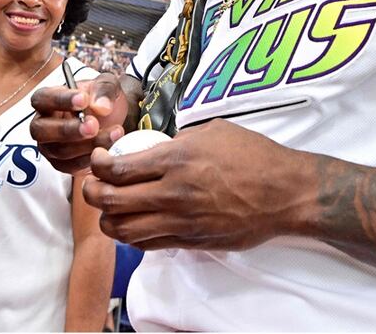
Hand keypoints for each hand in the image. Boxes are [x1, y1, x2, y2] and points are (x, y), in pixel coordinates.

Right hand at [29, 73, 128, 173]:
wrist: (114, 118)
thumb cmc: (102, 98)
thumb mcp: (107, 84)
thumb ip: (104, 89)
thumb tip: (101, 106)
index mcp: (47, 99)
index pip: (42, 98)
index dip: (60, 100)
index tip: (83, 100)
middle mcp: (43, 124)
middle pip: (41, 130)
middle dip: (68, 129)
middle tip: (93, 125)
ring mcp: (50, 146)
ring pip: (59, 151)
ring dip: (87, 144)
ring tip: (112, 134)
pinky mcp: (63, 164)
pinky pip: (71, 166)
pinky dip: (91, 159)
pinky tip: (109, 149)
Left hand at [83, 120, 306, 251]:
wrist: (284, 192)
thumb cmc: (253, 156)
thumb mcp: (211, 132)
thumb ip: (176, 140)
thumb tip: (152, 146)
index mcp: (174, 161)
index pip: (115, 170)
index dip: (96, 165)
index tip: (98, 159)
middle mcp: (172, 194)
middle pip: (109, 202)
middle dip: (91, 193)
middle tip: (94, 184)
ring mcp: (181, 222)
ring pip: (123, 230)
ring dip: (109, 218)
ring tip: (111, 206)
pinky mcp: (191, 241)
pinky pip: (148, 244)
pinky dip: (133, 234)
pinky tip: (137, 221)